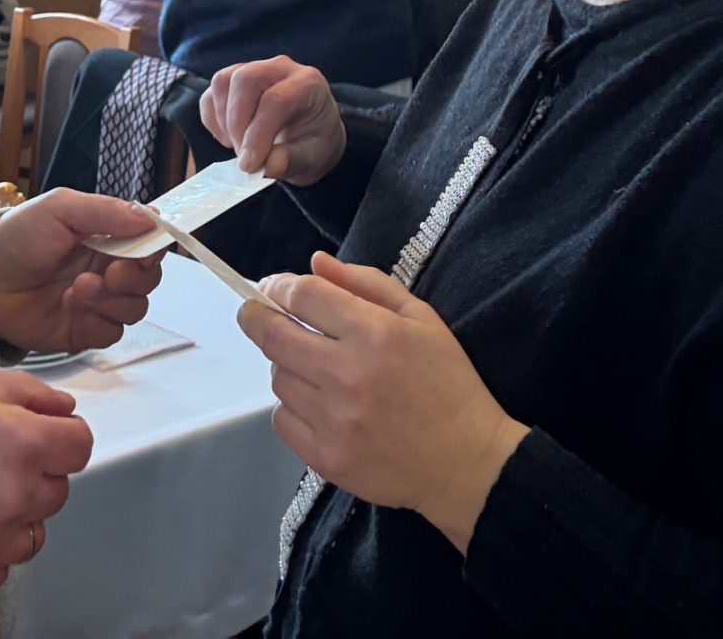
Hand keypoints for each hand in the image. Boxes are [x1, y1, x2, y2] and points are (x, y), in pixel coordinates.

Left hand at [0, 190, 162, 352]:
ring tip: (78, 287)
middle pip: (148, 280)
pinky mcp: (83, 331)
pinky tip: (71, 306)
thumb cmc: (18, 237)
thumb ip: (106, 212)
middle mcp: (107, 269)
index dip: (154, 249)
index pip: (150, 244)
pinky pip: (112, 333)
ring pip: (134, 308)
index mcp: (107, 237)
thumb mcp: (60, 209)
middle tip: (110, 273)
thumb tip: (152, 219)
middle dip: (135, 278)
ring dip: (112, 299)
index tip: (144, 250)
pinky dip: (97, 321)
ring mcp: (97, 302)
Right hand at [0, 370, 91, 600]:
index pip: (79, 447)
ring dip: (10, 518)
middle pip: (56, 490)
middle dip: (32, 476)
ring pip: (31, 533)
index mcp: (20, 442)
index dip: (60, 438)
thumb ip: (28, 394)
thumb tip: (64, 410)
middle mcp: (15, 495)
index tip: (42, 439)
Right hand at [200, 57, 344, 183]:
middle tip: (244, 156)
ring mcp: (253, 69)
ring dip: (223, 120)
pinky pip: (211, 93)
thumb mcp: (312, 158)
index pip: (275, 99)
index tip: (249, 165)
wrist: (310, 133)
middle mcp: (279, 68)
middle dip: (237, 122)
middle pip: (245, 79)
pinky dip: (212, 119)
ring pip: (222, 81)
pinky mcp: (233, 81)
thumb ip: (292, 161)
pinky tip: (228, 139)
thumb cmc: (314, 142)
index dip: (258, 133)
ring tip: (238, 146)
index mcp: (306, 83)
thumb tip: (269, 165)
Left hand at [238, 253, 527, 553]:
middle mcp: (347, 374)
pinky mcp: (325, 457)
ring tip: (311, 365)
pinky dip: (291, 406)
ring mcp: (333, 420)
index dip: (279, 286)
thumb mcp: (421, 319)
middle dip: (256, 317)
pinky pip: (282, 419)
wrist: (466, 461)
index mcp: (375, 333)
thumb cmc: (448, 383)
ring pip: (278, 378)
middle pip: (274, 335)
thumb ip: (366, 284)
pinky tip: (316, 403)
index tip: (273, 288)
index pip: (303, 295)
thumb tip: (315, 262)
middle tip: (256, 312)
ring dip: (286, 364)